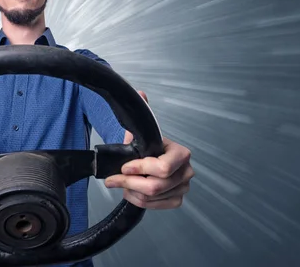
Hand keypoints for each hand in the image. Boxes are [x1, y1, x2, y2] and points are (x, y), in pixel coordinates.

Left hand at [105, 91, 193, 209]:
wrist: (150, 159)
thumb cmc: (147, 146)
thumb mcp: (142, 131)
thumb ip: (143, 112)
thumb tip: (140, 93)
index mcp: (181, 153)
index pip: (163, 168)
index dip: (140, 168)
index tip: (124, 166)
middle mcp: (186, 172)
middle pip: (155, 186)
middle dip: (129, 182)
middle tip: (113, 178)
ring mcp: (183, 188)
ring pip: (151, 197)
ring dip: (131, 191)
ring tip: (122, 182)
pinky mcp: (176, 200)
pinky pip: (153, 206)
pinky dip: (138, 199)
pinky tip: (131, 190)